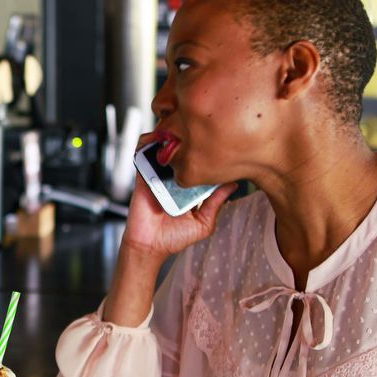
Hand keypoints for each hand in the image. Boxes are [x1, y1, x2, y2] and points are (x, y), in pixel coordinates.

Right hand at [121, 133, 237, 261]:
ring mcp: (159, 177)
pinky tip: (158, 137)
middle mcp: (174, 181)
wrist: (149, 247)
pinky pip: (143, 156)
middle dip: (191, 142)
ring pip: (162, 151)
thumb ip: (216, 204)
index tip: (221, 148)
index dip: (210, 157)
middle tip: (203, 134)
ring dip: (168, 137)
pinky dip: (147, 144)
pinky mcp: (144, 177)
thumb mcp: (203, 223)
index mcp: (190, 189)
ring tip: (179, 129)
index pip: (201, 167)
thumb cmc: (174, 238)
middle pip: (183, 156)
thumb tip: (233, 185)